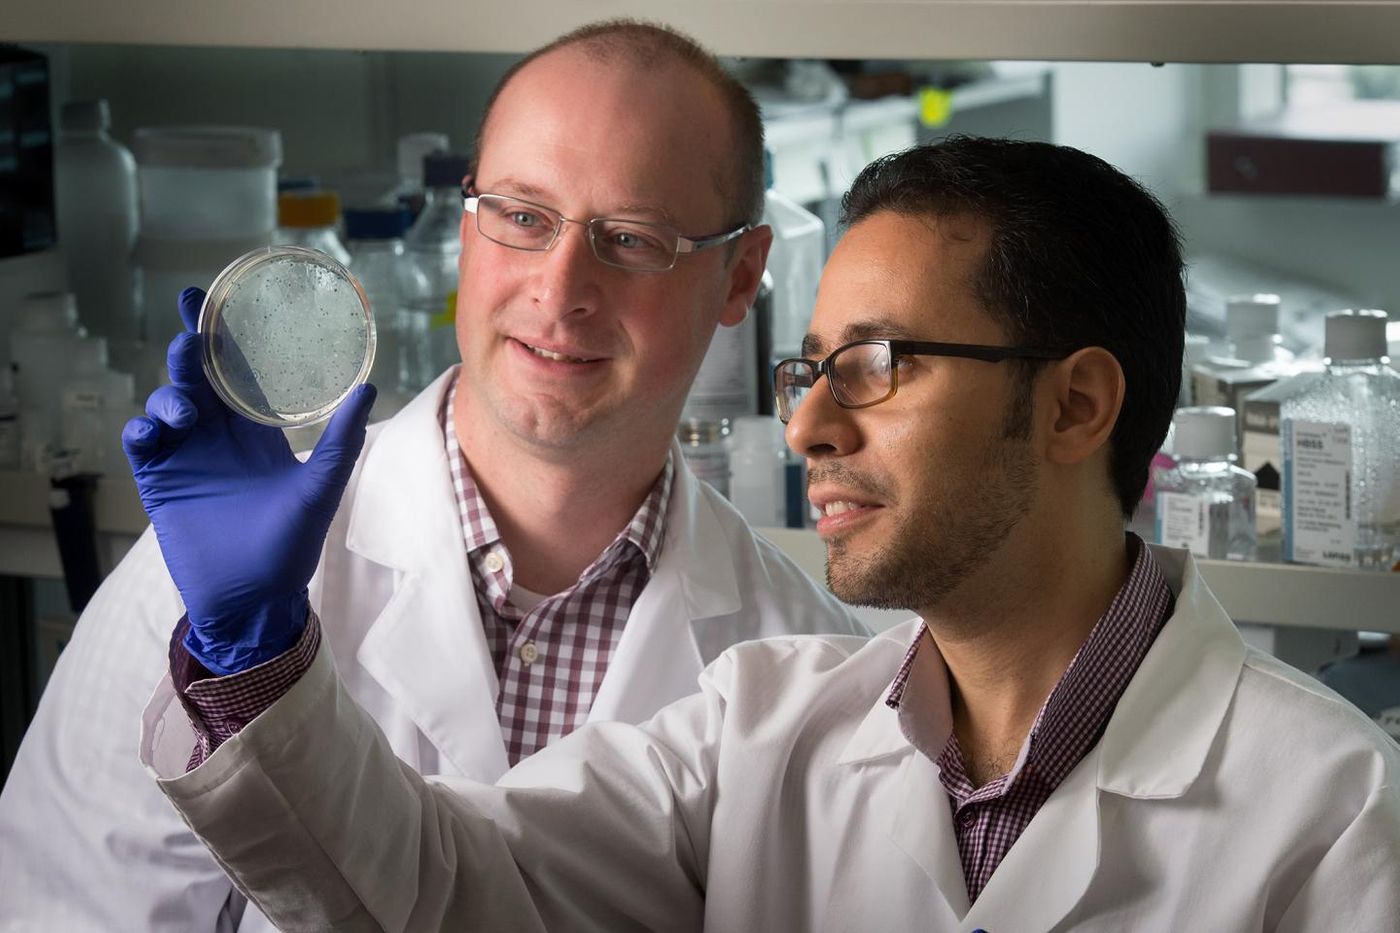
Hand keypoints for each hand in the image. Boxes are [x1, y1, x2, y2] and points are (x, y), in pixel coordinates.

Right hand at [122, 287, 375, 675]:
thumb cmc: (290, 546)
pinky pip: (141, 440)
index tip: (216, 298)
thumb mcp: (320, 486)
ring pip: (167, 402)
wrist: (254, 598)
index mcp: (256, 431)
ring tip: (186, 405)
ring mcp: (186, 455)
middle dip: (190, 347)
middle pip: (197, 376)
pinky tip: (156, 430)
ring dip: (170, 392)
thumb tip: (368, 386)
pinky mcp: (159, 480)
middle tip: (192, 329)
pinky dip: (143, 427)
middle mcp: (218, 435)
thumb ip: (340, 439)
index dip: (225, 335)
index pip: (238, 372)